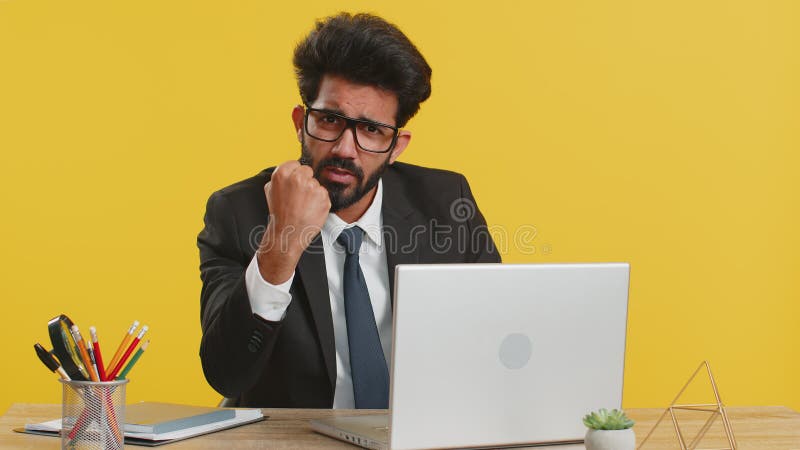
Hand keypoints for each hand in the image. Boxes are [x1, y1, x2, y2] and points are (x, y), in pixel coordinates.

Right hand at [256, 161, 330, 283]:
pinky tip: (311, 210)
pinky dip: (320, 202)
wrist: (288, 233)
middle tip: (299, 196)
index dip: (294, 174)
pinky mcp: (323, 197)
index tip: (293, 184)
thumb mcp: (270, 190)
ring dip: (312, 192)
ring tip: (303, 205)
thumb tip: (289, 169)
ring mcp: (312, 187)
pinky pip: (323, 194)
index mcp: (282, 173)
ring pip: (316, 183)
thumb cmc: (279, 213)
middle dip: (305, 181)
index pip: (295, 164)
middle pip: (307, 171)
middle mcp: (298, 178)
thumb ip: (280, 177)